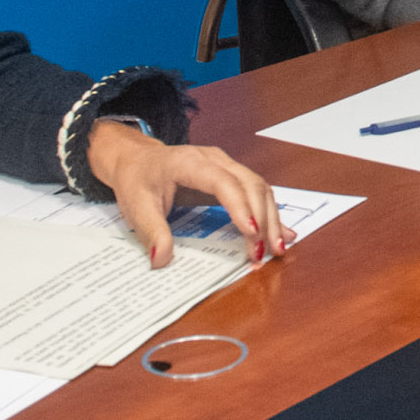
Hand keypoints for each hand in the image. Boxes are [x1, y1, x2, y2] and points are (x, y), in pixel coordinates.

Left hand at [88, 121, 291, 267]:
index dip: (241, 207)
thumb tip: (162, 260)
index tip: (252, 234)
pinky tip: (283, 233)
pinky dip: (270, 213)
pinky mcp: (232, 176)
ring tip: (277, 248)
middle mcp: (215, 160)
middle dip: (263, 220)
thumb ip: (152, 233)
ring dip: (271, 219)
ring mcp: (227, 165)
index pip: (224, 183)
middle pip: (251, 185)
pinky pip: (257, 192)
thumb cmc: (138, 178)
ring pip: (260, 188)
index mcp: (190, 163)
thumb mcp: (137, 206)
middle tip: (264, 253)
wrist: (136, 159)